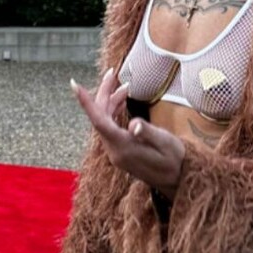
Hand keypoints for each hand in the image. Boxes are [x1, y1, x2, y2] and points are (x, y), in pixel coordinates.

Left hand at [70, 66, 186, 200]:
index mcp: (123, 147)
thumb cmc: (175, 160)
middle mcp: (114, 150)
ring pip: (105, 122)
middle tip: (112, 73)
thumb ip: (148, 132)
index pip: (99, 121)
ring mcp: (115, 152)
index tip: (74, 85)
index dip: (86, 102)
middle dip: (104, 93)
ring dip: (111, 102)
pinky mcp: (120, 151)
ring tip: (124, 86)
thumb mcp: (166, 143)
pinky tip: (122, 102)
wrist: (178, 180)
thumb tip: (133, 124)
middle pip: (101, 117)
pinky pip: (110, 128)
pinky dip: (114, 112)